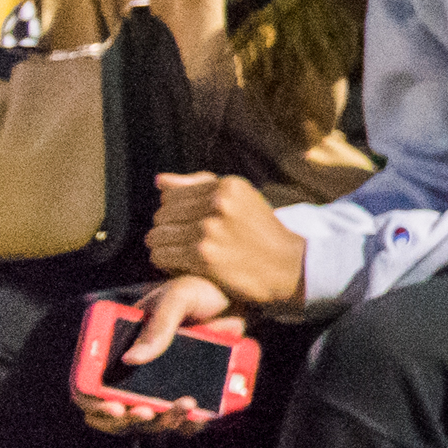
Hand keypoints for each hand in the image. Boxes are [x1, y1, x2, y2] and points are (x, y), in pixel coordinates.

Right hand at [80, 272, 244, 437]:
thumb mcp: (177, 298)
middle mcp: (130, 373)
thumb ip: (158, 326)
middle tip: (146, 412)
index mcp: (116, 348)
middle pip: (113, 414)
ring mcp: (157, 387)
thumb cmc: (199, 293)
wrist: (236, 300)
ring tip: (185, 403)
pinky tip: (200, 414)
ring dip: (161, 422)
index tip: (112, 407)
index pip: (86, 384)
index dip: (91, 402)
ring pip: (147, 422)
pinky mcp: (185, 395)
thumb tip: (131, 359)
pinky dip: (188, 424)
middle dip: (126, 421)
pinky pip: (182, 423)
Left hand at [145, 171, 306, 308]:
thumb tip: (160, 181)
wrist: (289, 266)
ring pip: (157, 236)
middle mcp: (218, 203)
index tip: (186, 227)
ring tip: (180, 254)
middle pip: (162, 215)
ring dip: (164, 247)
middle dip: (168, 230)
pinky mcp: (203, 255)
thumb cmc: (261, 232)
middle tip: (183, 243)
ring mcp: (209, 229)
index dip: (174, 213)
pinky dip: (166, 263)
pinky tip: (181, 265)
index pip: (171, 196)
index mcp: (227, 186)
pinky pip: (161, 256)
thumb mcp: (240, 199)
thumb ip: (200, 185)